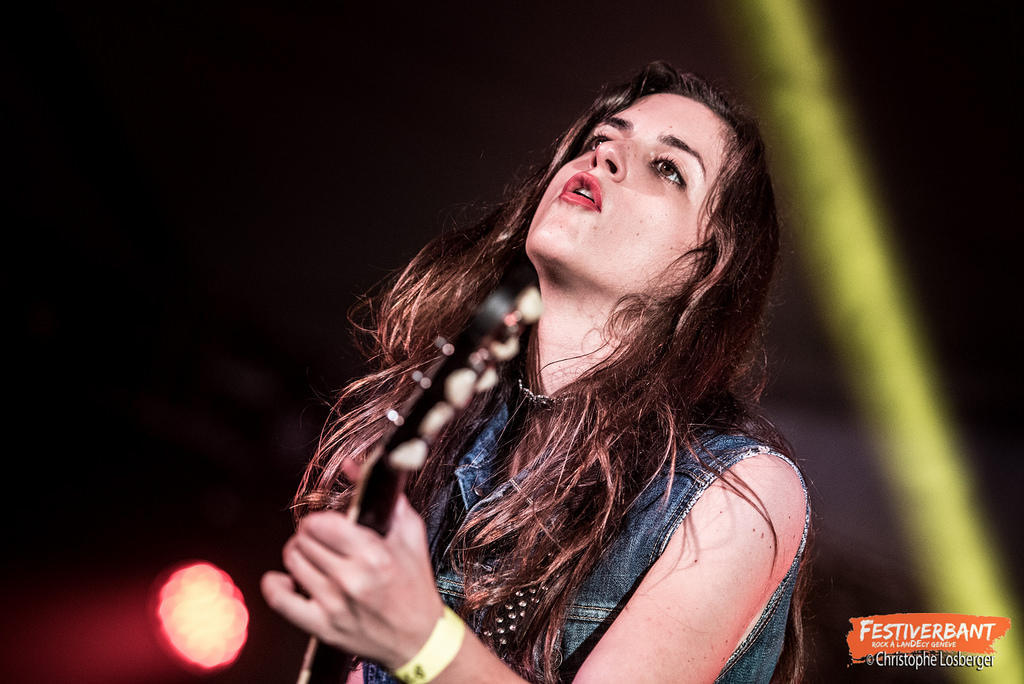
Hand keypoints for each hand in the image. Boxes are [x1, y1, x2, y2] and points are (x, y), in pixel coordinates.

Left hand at [261, 494, 444, 669]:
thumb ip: (381, 495)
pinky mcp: (322, 626)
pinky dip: (275, 584)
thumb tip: (350, 464)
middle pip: (303, 541)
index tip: (327, 524)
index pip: (321, 523)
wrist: (418, 637)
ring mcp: (334, 605)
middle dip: (309, 535)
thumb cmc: (414, 582)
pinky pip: (280, 600)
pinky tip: (286, 579)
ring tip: (312, 557)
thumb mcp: (409, 532)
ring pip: (291, 563)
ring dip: (298, 555)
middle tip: (321, 540)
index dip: (320, 519)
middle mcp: (352, 580)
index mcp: (374, 554)